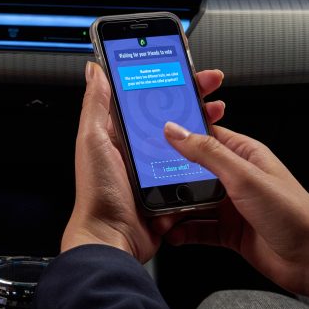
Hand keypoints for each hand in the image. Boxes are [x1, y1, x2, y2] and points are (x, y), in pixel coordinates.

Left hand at [61, 61, 225, 261]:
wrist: (113, 239)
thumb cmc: (97, 193)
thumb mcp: (92, 139)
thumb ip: (96, 104)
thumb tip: (95, 70)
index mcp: (118, 135)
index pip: (146, 100)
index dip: (166, 83)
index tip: (184, 70)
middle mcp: (137, 151)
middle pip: (171, 118)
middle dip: (193, 101)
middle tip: (211, 89)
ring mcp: (155, 172)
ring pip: (187, 144)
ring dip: (205, 130)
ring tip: (217, 117)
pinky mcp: (170, 192)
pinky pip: (193, 173)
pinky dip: (206, 164)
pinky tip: (216, 151)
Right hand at [158, 123, 308, 303]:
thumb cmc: (294, 214)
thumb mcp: (244, 176)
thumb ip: (206, 153)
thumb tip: (176, 130)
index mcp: (245, 155)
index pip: (205, 136)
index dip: (179, 133)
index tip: (152, 134)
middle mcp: (237, 178)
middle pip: (193, 171)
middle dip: (169, 177)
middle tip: (146, 179)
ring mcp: (233, 206)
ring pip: (193, 201)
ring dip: (174, 208)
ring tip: (157, 213)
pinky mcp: (231, 232)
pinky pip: (200, 228)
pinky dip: (184, 231)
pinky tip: (172, 234)